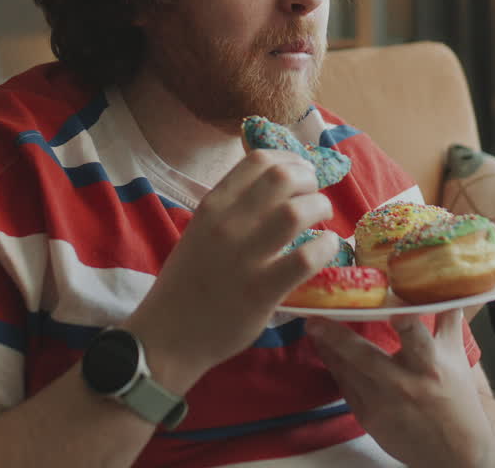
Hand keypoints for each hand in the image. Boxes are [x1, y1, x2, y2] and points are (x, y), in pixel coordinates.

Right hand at [127, 149, 339, 385]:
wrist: (168, 335)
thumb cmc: (188, 282)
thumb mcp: (201, 230)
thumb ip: (232, 208)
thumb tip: (276, 184)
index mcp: (212, 205)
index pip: (259, 160)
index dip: (291, 159)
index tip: (301, 171)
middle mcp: (227, 224)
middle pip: (283, 178)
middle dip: (310, 180)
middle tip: (314, 196)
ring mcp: (244, 257)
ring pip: (297, 212)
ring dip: (320, 209)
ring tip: (322, 221)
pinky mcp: (261, 291)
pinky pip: (305, 258)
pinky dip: (325, 247)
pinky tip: (327, 249)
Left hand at [306, 310, 493, 467]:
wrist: (455, 452)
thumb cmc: (457, 399)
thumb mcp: (456, 357)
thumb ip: (447, 320)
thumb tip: (448, 288)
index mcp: (430, 366)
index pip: (418, 341)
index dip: (407, 325)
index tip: (394, 310)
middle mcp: (404, 384)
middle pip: (366, 358)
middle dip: (338, 338)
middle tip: (314, 320)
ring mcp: (382, 403)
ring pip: (348, 371)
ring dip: (328, 349)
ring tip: (312, 328)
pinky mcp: (367, 417)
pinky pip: (345, 387)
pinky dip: (334, 367)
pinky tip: (324, 350)